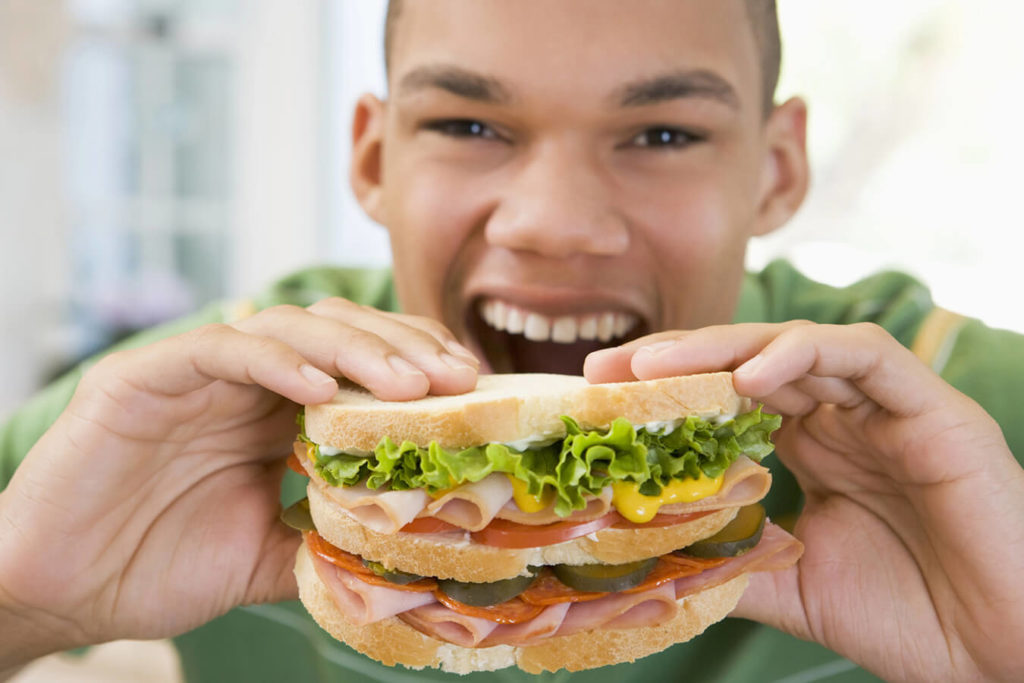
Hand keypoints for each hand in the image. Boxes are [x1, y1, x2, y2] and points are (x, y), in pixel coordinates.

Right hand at [0, 299, 477, 668]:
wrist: (62, 592)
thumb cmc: (158, 567)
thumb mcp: (269, 554)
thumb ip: (326, 533)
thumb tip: (409, 541)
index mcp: (276, 412)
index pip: (361, 363)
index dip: (419, 366)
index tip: (473, 391)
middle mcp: (245, 381)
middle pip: (339, 332)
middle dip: (403, 349)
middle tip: (457, 379)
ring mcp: (197, 372)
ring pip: (289, 327)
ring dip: (356, 349)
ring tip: (409, 384)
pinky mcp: (145, 375)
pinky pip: (222, 347)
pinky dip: (278, 360)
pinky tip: (323, 389)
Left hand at [585, 321, 1023, 681]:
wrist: (1004, 654)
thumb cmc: (913, 615)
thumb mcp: (797, 584)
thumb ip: (736, 560)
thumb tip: (657, 556)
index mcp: (813, 445)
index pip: (727, 394)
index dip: (666, 389)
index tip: (598, 398)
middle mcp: (843, 415)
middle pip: (747, 360)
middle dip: (674, 359)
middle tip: (604, 369)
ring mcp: (886, 407)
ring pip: (795, 347)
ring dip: (721, 349)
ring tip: (654, 370)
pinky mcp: (932, 407)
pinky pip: (864, 356)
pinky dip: (803, 355)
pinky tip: (749, 377)